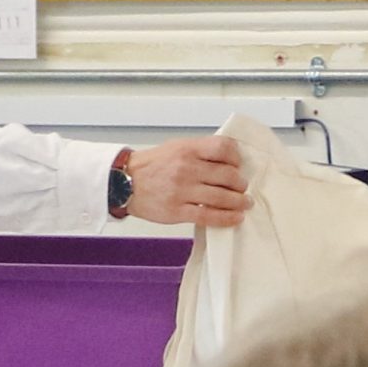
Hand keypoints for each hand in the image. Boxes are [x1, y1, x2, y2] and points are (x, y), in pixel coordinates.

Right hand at [122, 137, 249, 227]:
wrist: (123, 182)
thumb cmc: (152, 166)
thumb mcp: (176, 148)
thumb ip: (200, 152)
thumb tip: (229, 160)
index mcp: (187, 150)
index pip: (223, 148)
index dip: (236, 158)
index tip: (238, 165)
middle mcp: (186, 168)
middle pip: (228, 175)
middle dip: (240, 183)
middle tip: (242, 187)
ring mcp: (182, 190)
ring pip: (223, 197)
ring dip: (239, 201)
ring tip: (244, 203)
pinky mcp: (177, 210)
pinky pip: (209, 216)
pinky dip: (227, 218)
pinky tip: (236, 218)